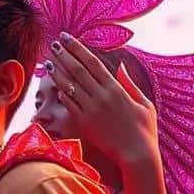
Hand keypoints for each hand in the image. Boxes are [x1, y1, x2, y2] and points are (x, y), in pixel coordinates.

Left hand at [47, 33, 158, 165]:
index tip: (66, 37)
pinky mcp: (85, 124)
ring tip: (48, 61)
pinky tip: (56, 85)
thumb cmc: (145, 131)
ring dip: (57, 72)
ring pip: (69, 86)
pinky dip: (62, 93)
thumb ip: (130, 83)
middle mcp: (101, 96)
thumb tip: (120, 65)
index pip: (92, 62)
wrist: (137, 156)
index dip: (77, 48)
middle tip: (53, 44)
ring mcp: (91, 110)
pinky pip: (69, 104)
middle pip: (77, 70)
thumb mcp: (144, 103)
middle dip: (63, 55)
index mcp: (116, 88)